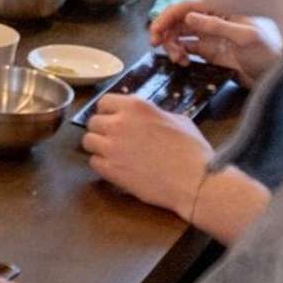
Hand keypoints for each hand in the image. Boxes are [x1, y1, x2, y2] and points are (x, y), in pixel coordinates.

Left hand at [82, 95, 211, 220]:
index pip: (105, 101)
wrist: (194, 181)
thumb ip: (155, 115)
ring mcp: (112, 146)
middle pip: (93, 121)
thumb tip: (147, 118)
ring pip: (88, 141)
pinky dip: (101, 164)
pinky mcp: (110, 169)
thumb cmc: (192, 150)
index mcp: (136, 106)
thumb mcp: (178, 120)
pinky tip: (114, 167)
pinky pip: (93, 162)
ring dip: (98, 146)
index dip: (108, 111)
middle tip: (114, 139)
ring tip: (112, 154)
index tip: (113, 119)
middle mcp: (119, 123)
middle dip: (102, 129)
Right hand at [150, 1, 282, 85]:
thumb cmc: (268, 51)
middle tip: (156, 45)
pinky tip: (183, 63)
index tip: (155, 30)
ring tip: (176, 58)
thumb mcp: (245, 36)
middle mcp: (213, 21)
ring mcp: (210, 38)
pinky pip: (188, 50)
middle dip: (165, 31)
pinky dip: (180, 55)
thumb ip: (217, 26)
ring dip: (172, 45)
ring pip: (181, 36)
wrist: (278, 75)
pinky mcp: (211, 54)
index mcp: (220, 10)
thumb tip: (189, 17)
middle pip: (180, 21)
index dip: (168, 16)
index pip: (187, 7)